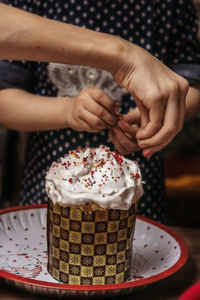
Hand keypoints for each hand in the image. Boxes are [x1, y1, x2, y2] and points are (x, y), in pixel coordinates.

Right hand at [65, 87, 117, 131]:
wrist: (69, 109)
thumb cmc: (88, 103)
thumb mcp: (95, 97)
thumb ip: (106, 102)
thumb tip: (117, 113)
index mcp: (89, 92)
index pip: (101, 96)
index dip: (111, 104)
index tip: (116, 110)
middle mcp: (82, 100)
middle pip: (100, 111)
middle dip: (111, 118)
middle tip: (115, 121)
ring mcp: (78, 111)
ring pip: (96, 121)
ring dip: (105, 125)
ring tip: (107, 124)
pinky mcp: (77, 122)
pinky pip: (91, 128)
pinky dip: (98, 129)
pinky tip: (99, 126)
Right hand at [112, 42, 188, 156]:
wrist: (123, 59)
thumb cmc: (133, 76)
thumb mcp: (147, 97)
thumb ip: (151, 115)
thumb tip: (150, 134)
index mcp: (180, 88)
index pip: (177, 120)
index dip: (165, 137)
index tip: (152, 147)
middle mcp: (180, 89)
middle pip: (176, 127)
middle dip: (161, 143)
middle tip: (147, 151)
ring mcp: (170, 92)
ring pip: (168, 128)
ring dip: (154, 141)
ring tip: (141, 144)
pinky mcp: (158, 95)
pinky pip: (156, 123)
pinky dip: (147, 134)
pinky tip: (138, 135)